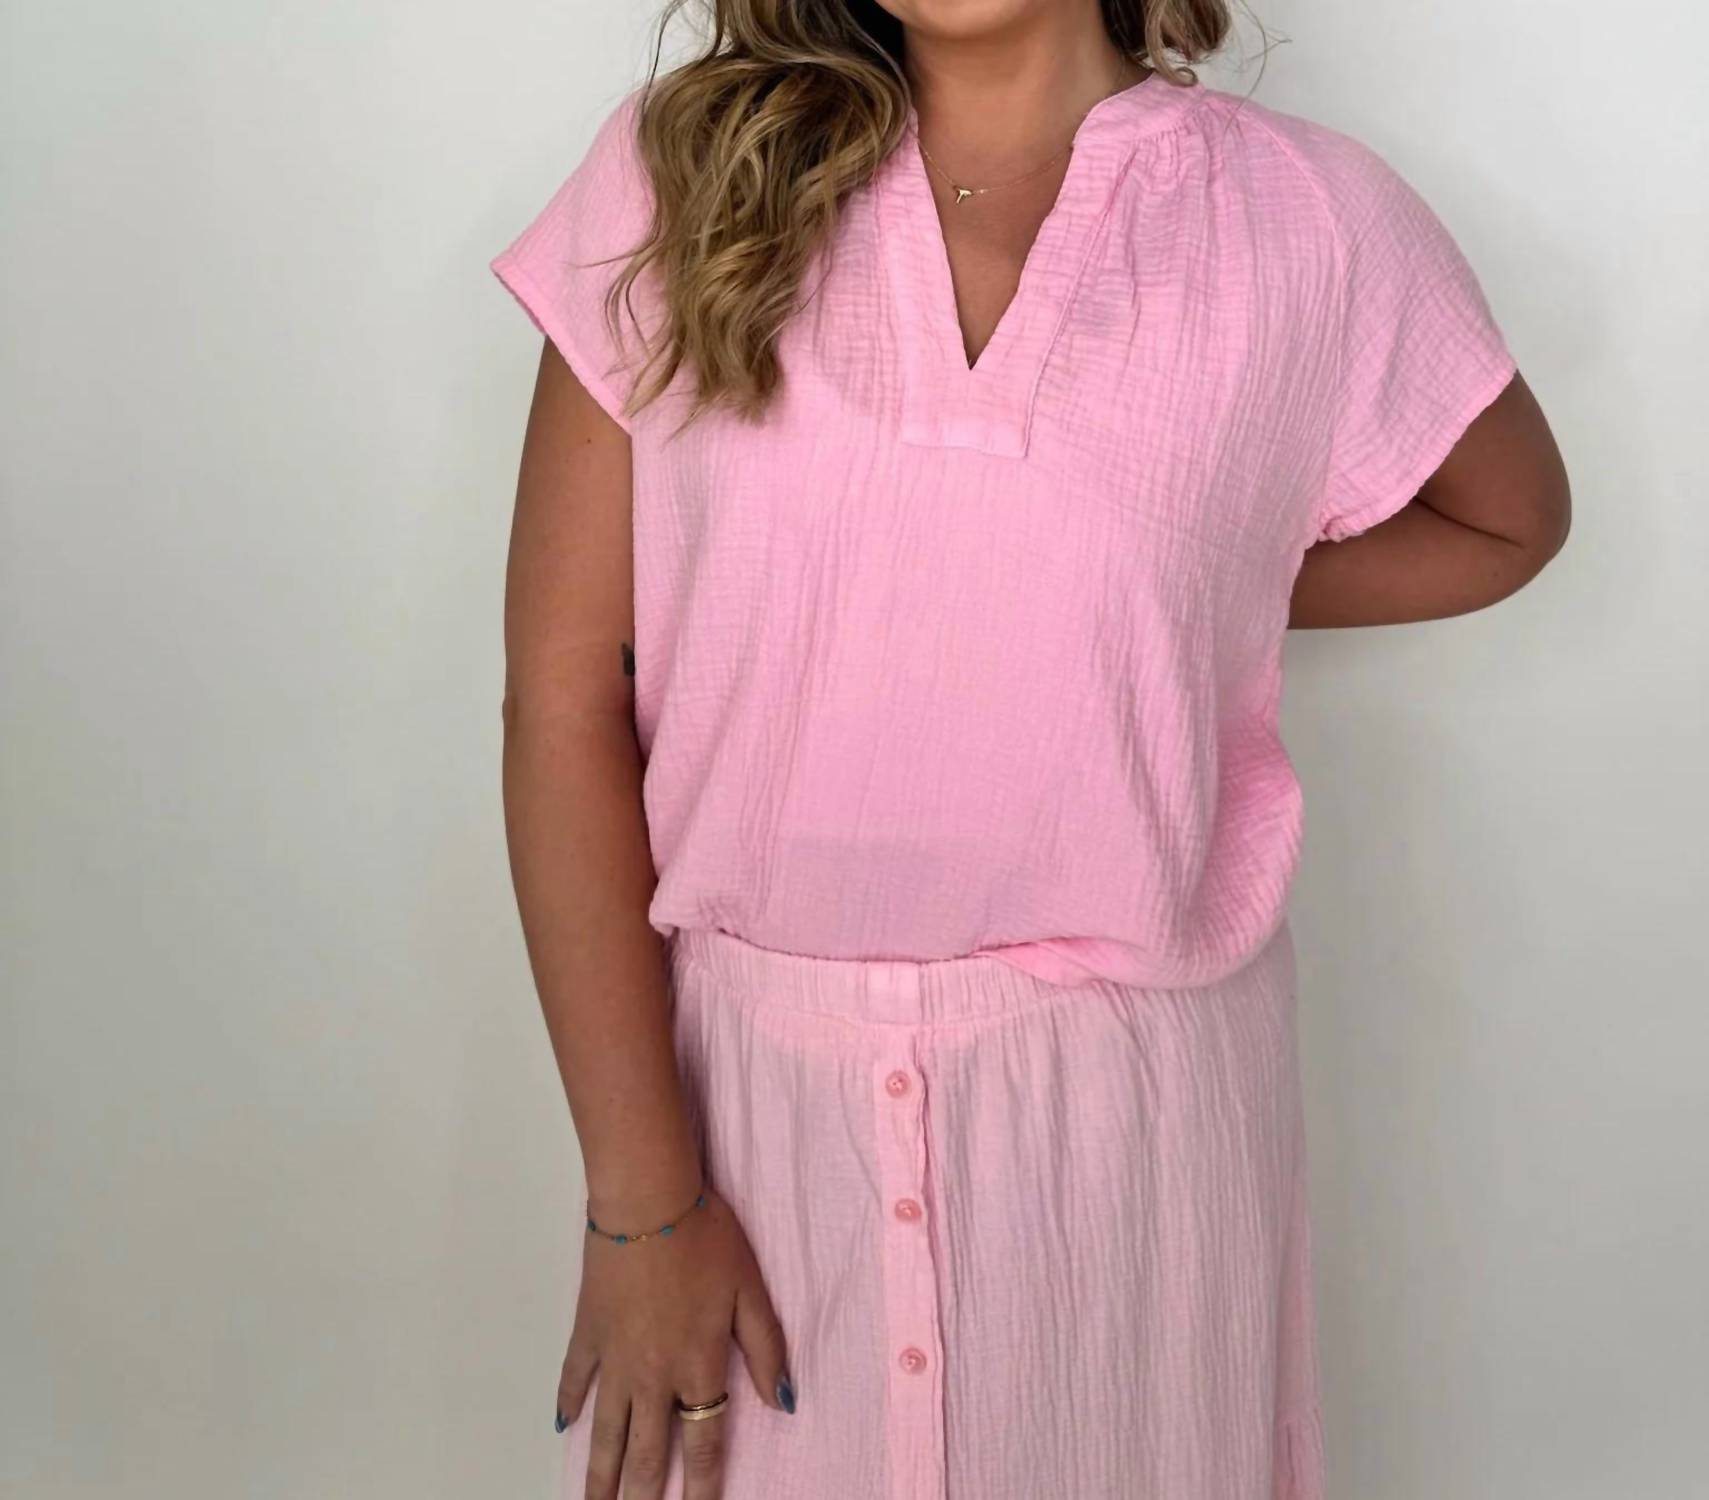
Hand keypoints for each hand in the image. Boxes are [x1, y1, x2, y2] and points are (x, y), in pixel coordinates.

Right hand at [558, 1185, 793, 1499]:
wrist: (647, 1200)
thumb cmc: (705, 1237)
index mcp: (698, 1366)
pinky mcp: (588, 1331)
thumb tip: (783, 1402)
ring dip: (601, 1474)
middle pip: (647, 1451)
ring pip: (606, 1431)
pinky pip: (575, 1378)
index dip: (702, 1485)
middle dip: (643, 1495)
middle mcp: (654, 1374)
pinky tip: (565, 1427)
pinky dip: (570, 1404)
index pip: (703, 1443)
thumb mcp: (750, 1290)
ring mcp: (615, 1357)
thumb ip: (767, 1348)